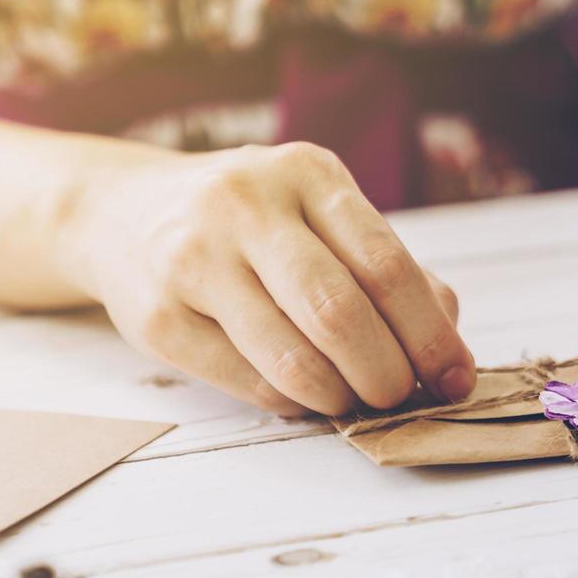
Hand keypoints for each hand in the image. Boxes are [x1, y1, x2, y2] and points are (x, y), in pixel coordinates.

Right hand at [64, 142, 475, 415]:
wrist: (121, 212)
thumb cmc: (254, 222)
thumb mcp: (321, 215)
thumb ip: (387, 267)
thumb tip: (448, 334)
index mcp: (307, 175)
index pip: (386, 264)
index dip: (430, 333)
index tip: (456, 377)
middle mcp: (246, 206)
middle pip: (340, 312)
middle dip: (388, 372)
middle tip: (404, 397)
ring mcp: (193, 259)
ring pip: (293, 356)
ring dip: (342, 395)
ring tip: (356, 400)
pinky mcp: (157, 318)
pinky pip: (247, 382)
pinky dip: (292, 402)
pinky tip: (306, 397)